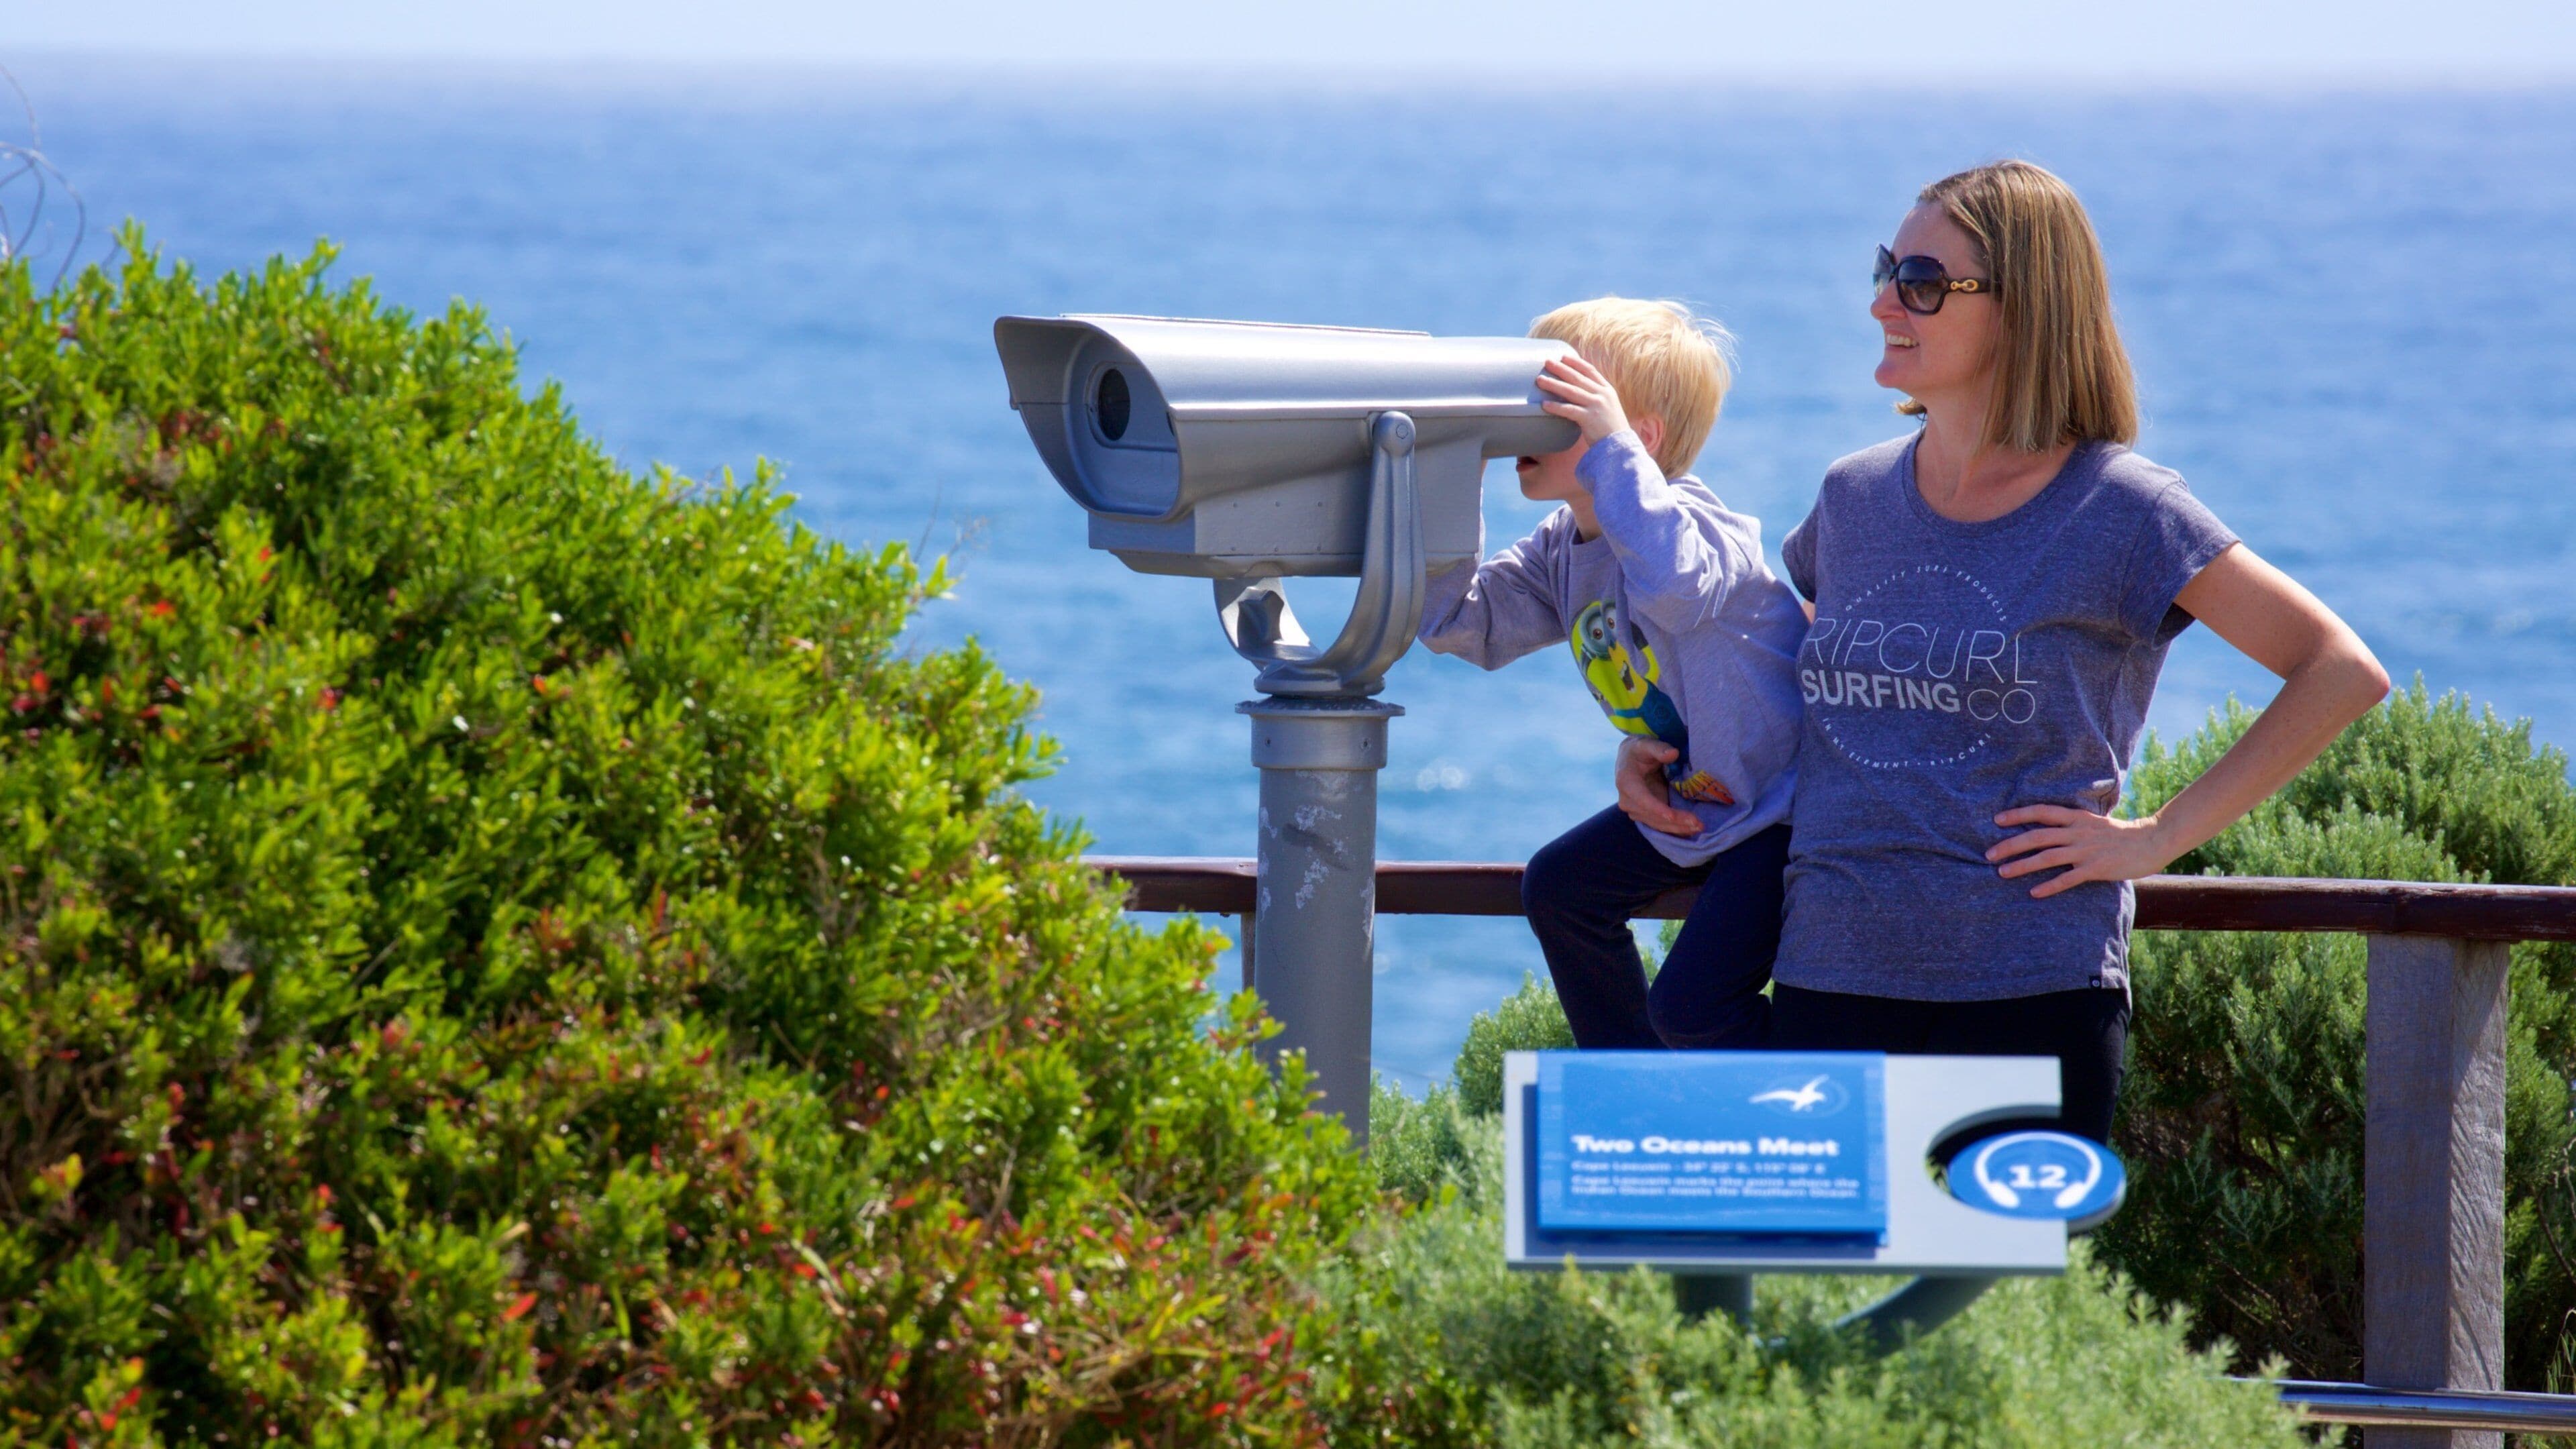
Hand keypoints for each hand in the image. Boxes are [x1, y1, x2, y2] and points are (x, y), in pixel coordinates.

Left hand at [1536, 353, 1631, 446]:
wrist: (1621, 446)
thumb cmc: (1611, 429)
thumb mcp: (1608, 408)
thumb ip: (1596, 398)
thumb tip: (1578, 393)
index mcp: (1607, 390)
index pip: (1590, 371)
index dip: (1576, 363)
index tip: (1563, 356)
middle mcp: (1602, 395)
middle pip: (1578, 378)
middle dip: (1561, 368)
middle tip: (1547, 362)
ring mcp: (1596, 406)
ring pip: (1571, 391)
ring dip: (1554, 384)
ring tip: (1540, 380)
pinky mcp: (1590, 419)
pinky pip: (1569, 410)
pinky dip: (1556, 407)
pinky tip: (1544, 405)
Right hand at [1614, 736, 1704, 836]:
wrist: (1631, 760)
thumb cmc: (1639, 750)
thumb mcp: (1646, 744)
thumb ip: (1659, 749)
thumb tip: (1673, 753)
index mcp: (1626, 781)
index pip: (1641, 798)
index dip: (1657, 808)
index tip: (1672, 816)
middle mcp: (1627, 800)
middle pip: (1653, 815)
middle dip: (1675, 821)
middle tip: (1698, 823)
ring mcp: (1635, 810)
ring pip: (1657, 824)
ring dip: (1678, 828)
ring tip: (1699, 827)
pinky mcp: (1644, 815)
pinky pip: (1660, 825)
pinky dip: (1676, 829)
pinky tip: (1691, 830)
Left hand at [1986, 805, 2176, 898]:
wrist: (2151, 841)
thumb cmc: (2119, 834)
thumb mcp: (2092, 821)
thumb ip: (2071, 824)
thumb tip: (2046, 827)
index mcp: (2077, 817)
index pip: (2042, 812)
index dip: (2018, 815)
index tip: (1997, 820)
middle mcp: (2078, 832)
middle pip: (2037, 836)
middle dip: (2011, 844)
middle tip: (1989, 854)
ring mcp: (2086, 851)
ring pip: (2047, 857)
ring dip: (2022, 866)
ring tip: (2002, 873)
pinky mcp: (2096, 868)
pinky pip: (2068, 878)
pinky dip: (2050, 886)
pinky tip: (2034, 892)